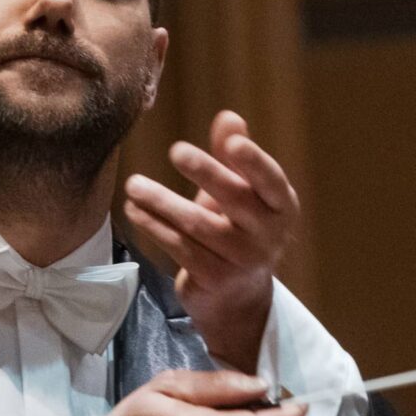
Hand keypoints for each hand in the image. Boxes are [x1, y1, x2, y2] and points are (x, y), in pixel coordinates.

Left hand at [122, 110, 301, 372]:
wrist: (238, 297)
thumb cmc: (239, 230)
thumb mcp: (241, 192)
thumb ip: (233, 157)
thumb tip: (229, 117)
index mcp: (281, 206)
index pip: (271, 180)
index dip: (254, 162)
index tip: (233, 143)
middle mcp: (268, 235)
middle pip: (234, 198)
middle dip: (206, 172)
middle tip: (176, 150)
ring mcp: (242, 260)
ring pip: (197, 225)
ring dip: (161, 202)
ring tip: (133, 185)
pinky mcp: (214, 278)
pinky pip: (179, 247)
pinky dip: (153, 226)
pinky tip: (134, 210)